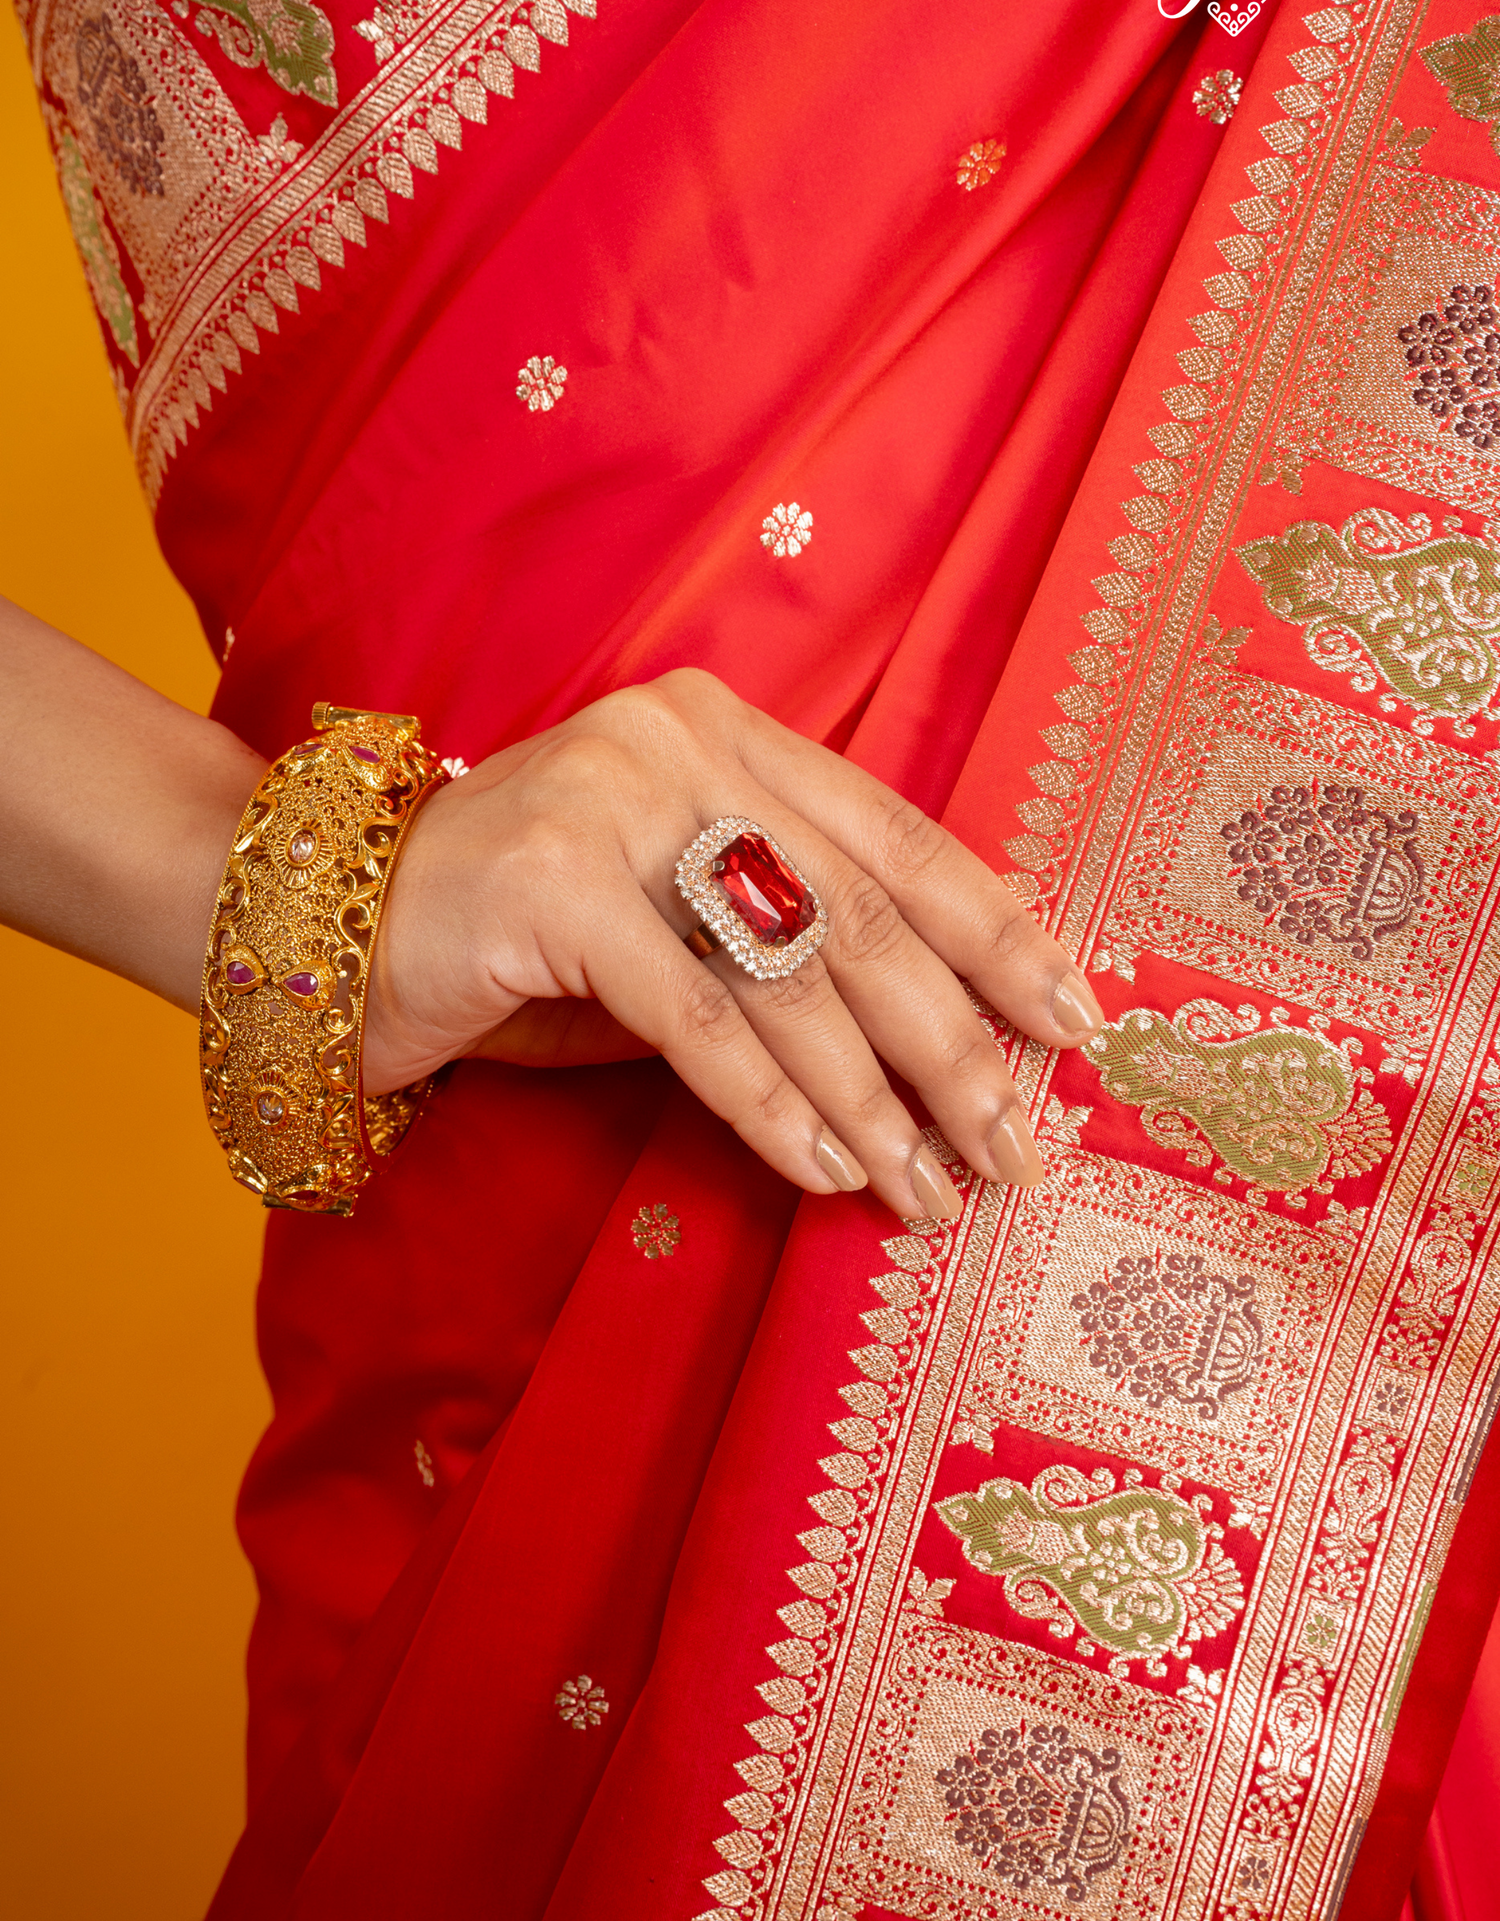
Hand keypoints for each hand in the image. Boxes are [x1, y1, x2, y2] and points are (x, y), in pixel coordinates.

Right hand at [363, 669, 1102, 1227]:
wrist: (333, 919)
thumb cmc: (526, 932)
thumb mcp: (675, 913)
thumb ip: (790, 939)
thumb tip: (952, 1047)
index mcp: (730, 732)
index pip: (901, 839)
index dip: (1001, 935)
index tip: (1079, 1023)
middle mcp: (682, 744)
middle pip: (865, 911)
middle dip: (957, 1044)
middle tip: (1017, 1144)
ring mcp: (614, 800)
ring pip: (794, 970)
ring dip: (876, 1101)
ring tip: (929, 1188)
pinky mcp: (554, 882)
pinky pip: (698, 1018)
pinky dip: (771, 1105)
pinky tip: (825, 1170)